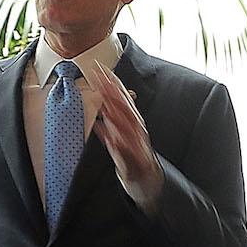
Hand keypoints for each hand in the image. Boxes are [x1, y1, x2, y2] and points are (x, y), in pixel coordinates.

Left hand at [89, 63, 160, 194]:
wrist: (148, 178)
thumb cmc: (133, 153)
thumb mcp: (124, 130)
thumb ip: (114, 113)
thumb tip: (103, 95)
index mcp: (134, 120)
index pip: (122, 97)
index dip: (112, 82)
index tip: (99, 68)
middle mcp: (136, 130)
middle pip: (123, 107)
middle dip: (111, 91)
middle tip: (98, 77)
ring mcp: (135, 146)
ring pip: (125, 126)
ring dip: (114, 111)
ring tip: (102, 99)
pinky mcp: (132, 162)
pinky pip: (122, 151)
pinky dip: (113, 141)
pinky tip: (103, 131)